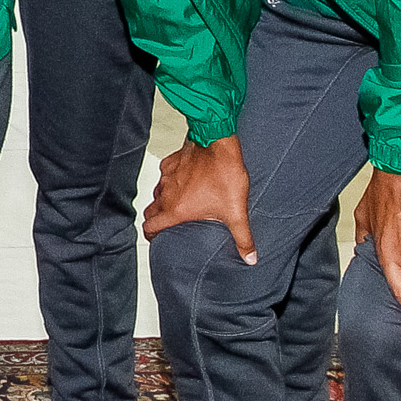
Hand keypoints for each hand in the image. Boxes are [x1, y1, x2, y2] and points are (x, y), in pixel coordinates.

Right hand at [142, 134, 255, 263]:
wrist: (217, 142)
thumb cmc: (223, 174)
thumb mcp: (236, 211)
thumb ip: (242, 237)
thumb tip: (250, 258)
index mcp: (176, 210)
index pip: (150, 227)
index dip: (151, 235)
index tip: (157, 239)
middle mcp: (166, 194)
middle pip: (150, 212)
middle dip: (156, 220)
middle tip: (167, 225)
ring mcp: (167, 177)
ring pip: (158, 193)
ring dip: (164, 201)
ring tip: (179, 204)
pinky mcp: (171, 163)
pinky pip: (165, 176)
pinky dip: (171, 182)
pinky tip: (185, 181)